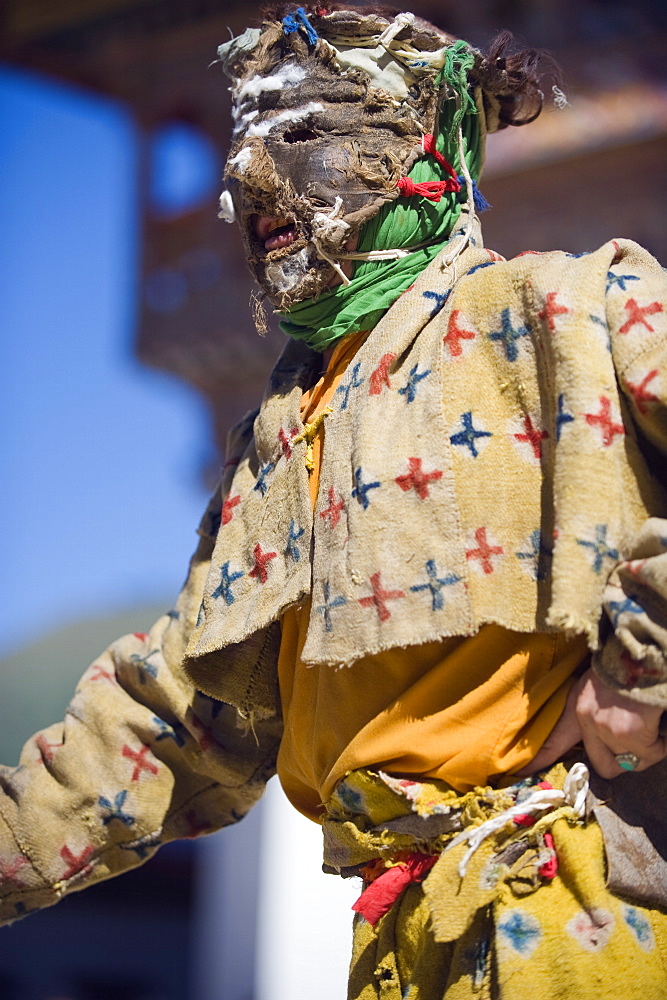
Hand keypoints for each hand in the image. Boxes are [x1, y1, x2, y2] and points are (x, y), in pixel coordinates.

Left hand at [516, 667, 666, 778]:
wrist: (638, 654)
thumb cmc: (622, 666)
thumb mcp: (594, 686)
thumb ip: (591, 712)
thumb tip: (608, 736)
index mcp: (578, 708)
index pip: (553, 741)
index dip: (539, 760)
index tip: (522, 773)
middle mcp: (589, 722)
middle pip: (605, 766)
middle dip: (623, 761)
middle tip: (637, 743)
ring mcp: (608, 730)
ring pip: (632, 762)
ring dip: (645, 751)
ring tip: (650, 727)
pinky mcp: (630, 734)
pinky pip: (651, 753)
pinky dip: (659, 745)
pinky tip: (658, 725)